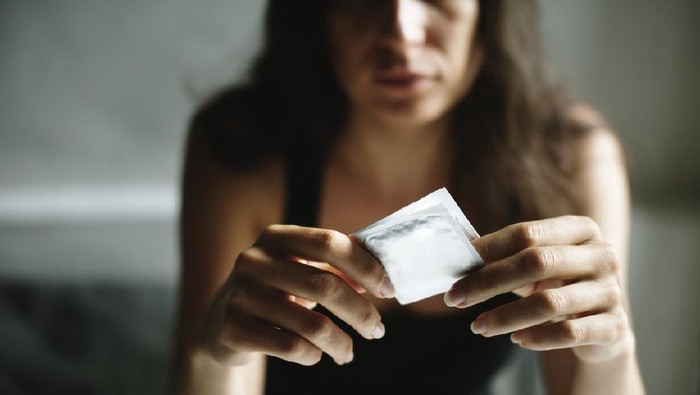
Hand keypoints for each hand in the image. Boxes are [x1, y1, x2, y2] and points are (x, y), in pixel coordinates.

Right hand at [199, 225, 394, 366]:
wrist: (220, 324)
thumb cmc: (275, 292)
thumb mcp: (301, 270)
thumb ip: (338, 266)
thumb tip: (382, 276)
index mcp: (275, 237)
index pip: (329, 242)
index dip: (365, 266)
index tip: (388, 289)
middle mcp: (253, 259)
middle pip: (325, 285)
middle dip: (360, 312)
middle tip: (377, 329)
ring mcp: (240, 294)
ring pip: (311, 324)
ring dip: (340, 342)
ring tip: (347, 352)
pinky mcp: (232, 328)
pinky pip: (290, 347)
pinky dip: (312, 355)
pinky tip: (316, 355)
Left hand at [444, 216, 631, 361]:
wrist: (601, 324)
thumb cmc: (557, 285)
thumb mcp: (536, 264)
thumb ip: (504, 254)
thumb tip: (457, 250)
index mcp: (580, 229)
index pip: (526, 233)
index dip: (487, 249)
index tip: (455, 267)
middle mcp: (601, 255)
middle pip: (536, 262)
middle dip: (488, 282)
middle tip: (455, 299)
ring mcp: (611, 291)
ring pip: (549, 302)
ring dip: (506, 316)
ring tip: (478, 326)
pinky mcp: (614, 326)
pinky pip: (570, 333)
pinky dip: (538, 337)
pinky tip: (516, 340)